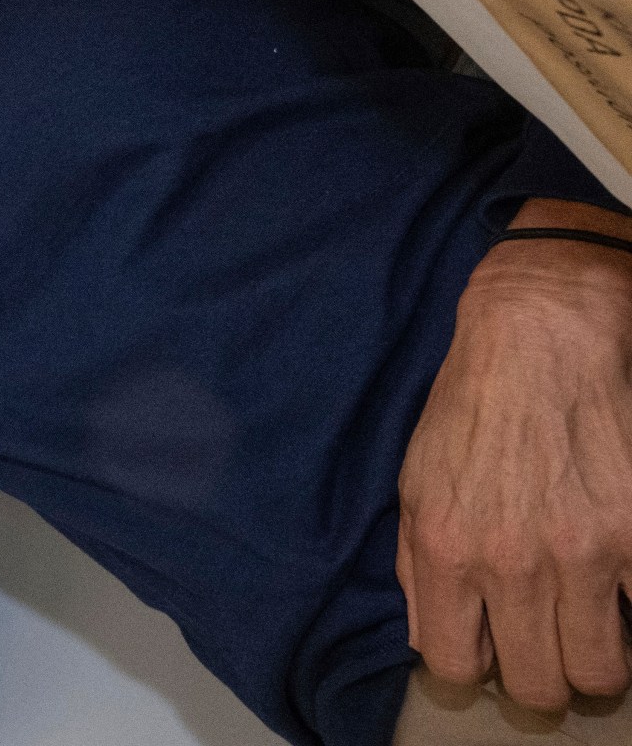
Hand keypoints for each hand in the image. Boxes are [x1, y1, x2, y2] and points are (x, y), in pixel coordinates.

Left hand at [398, 223, 631, 711]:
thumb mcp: (414, 483)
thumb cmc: (469, 409)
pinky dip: (630, 606)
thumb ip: (416, 565)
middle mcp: (512, 562)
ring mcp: (583, 553)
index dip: (475, 668)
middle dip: (542, 676)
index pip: (454, 665)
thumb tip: (428, 637)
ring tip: (589, 626)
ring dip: (594, 658)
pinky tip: (615, 579)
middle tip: (549, 647)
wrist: (538, 340)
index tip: (491, 652)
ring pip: (599, 669)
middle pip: (538, 684)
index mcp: (446, 551)